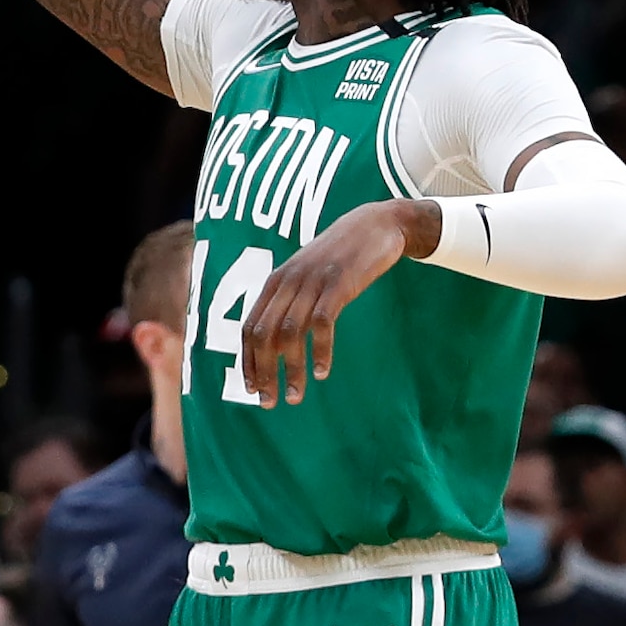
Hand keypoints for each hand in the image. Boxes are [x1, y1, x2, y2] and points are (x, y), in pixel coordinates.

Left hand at [238, 197, 437, 407]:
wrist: (377, 223)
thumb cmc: (341, 255)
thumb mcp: (308, 273)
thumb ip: (291, 299)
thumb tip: (276, 338)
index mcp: (275, 282)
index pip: (249, 327)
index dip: (248, 361)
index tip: (252, 389)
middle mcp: (288, 281)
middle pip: (264, 334)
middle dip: (264, 372)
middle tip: (270, 402)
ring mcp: (312, 282)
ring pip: (289, 333)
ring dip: (291, 369)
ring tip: (295, 395)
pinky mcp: (338, 283)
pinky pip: (321, 323)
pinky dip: (319, 350)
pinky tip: (322, 371)